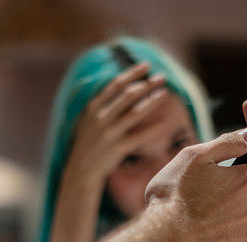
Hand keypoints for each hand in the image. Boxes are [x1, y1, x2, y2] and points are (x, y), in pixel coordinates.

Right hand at [66, 62, 171, 184]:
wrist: (81, 171)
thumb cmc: (88, 144)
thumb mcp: (87, 120)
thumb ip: (100, 105)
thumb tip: (117, 88)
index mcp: (93, 107)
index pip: (115, 85)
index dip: (132, 74)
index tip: (146, 66)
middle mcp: (100, 118)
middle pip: (128, 95)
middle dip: (147, 84)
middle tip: (162, 77)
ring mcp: (109, 133)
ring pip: (135, 113)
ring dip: (152, 101)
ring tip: (165, 93)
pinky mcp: (116, 149)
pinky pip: (139, 137)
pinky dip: (153, 130)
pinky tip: (165, 123)